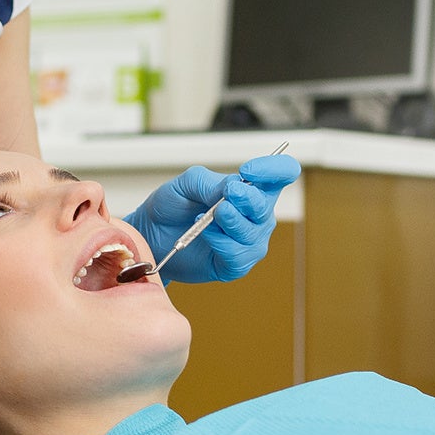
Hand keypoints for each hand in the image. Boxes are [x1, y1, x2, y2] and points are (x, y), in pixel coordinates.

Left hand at [124, 155, 301, 283]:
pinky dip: (220, 243)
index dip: (273, 170)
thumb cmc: (172, 206)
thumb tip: (234, 189)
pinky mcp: (236, 265)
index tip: (248, 171)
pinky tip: (206, 236)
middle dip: (245, 200)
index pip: (282, 173)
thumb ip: (211, 182)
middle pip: (265, 207)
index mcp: (251, 189)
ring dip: (229, 223)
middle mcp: (257, 216)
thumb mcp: (187, 183)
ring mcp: (248, 242)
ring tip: (206, 218)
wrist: (151, 235)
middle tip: (224, 198)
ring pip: (251, 234)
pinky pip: (238, 256)